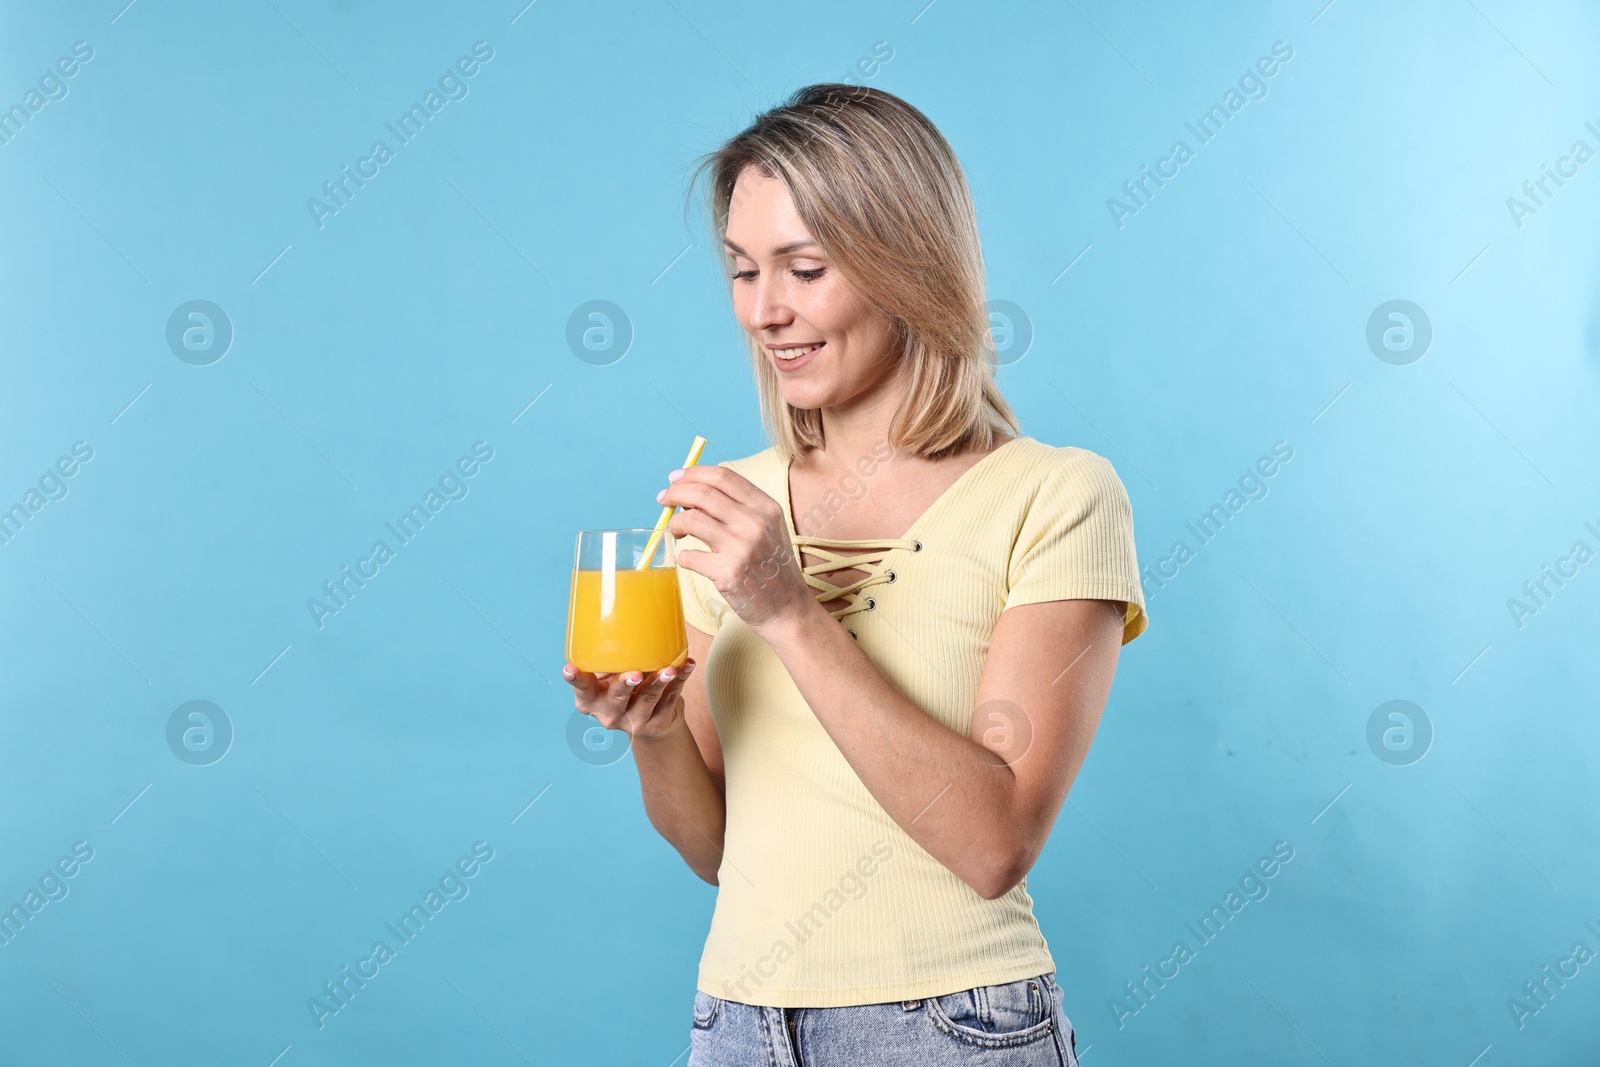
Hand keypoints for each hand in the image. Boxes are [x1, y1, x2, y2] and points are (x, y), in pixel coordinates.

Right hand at [563, 660, 695, 740]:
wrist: (649, 724)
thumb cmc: (622, 689)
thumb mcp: (608, 679)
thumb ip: (609, 659)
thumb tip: (617, 615)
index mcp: (591, 700)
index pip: (582, 689)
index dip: (576, 680)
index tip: (569, 669)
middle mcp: (609, 713)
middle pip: (616, 699)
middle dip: (624, 685)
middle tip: (634, 674)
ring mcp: (634, 721)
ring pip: (647, 700)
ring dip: (659, 683)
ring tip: (669, 670)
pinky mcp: (658, 722)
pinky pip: (671, 698)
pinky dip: (680, 681)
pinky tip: (687, 665)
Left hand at [657, 465, 814, 634]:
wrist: (788, 608)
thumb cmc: (772, 567)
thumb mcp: (768, 528)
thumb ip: (737, 508)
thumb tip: (691, 495)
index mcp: (766, 507)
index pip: (723, 476)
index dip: (693, 473)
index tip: (676, 478)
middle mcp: (755, 523)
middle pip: (702, 494)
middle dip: (675, 493)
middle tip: (663, 499)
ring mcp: (741, 548)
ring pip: (690, 520)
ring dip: (675, 523)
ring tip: (677, 531)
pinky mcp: (727, 574)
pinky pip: (689, 556)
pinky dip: (683, 557)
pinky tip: (693, 561)